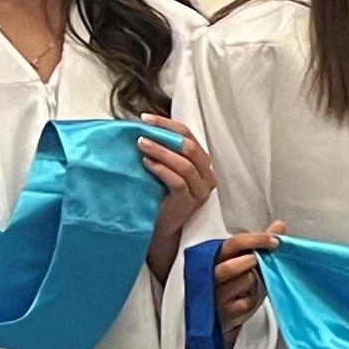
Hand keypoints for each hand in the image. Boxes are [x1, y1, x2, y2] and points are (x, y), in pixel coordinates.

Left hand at [136, 115, 216, 275]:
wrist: (161, 230)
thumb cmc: (160, 198)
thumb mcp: (164, 171)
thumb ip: (163, 153)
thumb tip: (141, 128)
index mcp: (202, 163)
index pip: (189, 136)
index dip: (168, 125)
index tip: (145, 118)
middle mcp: (207, 175)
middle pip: (190, 147)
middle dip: (165, 136)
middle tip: (142, 131)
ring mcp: (201, 190)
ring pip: (185, 163)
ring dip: (162, 151)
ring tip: (141, 145)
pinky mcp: (190, 202)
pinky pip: (178, 181)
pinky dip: (162, 169)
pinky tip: (147, 163)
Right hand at [212, 224, 283, 338]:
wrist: (221, 316)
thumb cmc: (234, 286)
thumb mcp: (246, 263)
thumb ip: (260, 244)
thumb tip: (279, 225)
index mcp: (216, 257)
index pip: (234, 243)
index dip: (256, 240)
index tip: (275, 241)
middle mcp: (212, 275)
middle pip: (233, 265)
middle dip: (253, 263)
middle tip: (261, 265)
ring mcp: (217, 295)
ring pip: (244, 281)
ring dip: (256, 281)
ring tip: (254, 284)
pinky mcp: (225, 312)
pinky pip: (247, 302)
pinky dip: (254, 299)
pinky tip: (250, 299)